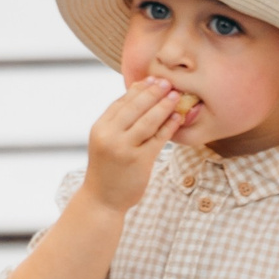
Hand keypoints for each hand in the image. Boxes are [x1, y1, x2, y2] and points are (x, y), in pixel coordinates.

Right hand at [82, 78, 188, 212]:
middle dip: (153, 92)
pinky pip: (158, 139)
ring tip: (176, 95)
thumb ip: (118, 122)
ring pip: (148, 121)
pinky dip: (169, 126)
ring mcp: (124, 149)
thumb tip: (139, 95)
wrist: (103, 199)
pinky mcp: (139, 161)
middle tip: (167, 82)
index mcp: (100, 128)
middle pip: (135, 107)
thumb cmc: (107, 169)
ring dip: (163, 106)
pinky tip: (177, 118)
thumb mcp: (105, 141)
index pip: (121, 102)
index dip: (138, 89)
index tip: (152, 78)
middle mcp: (110, 136)